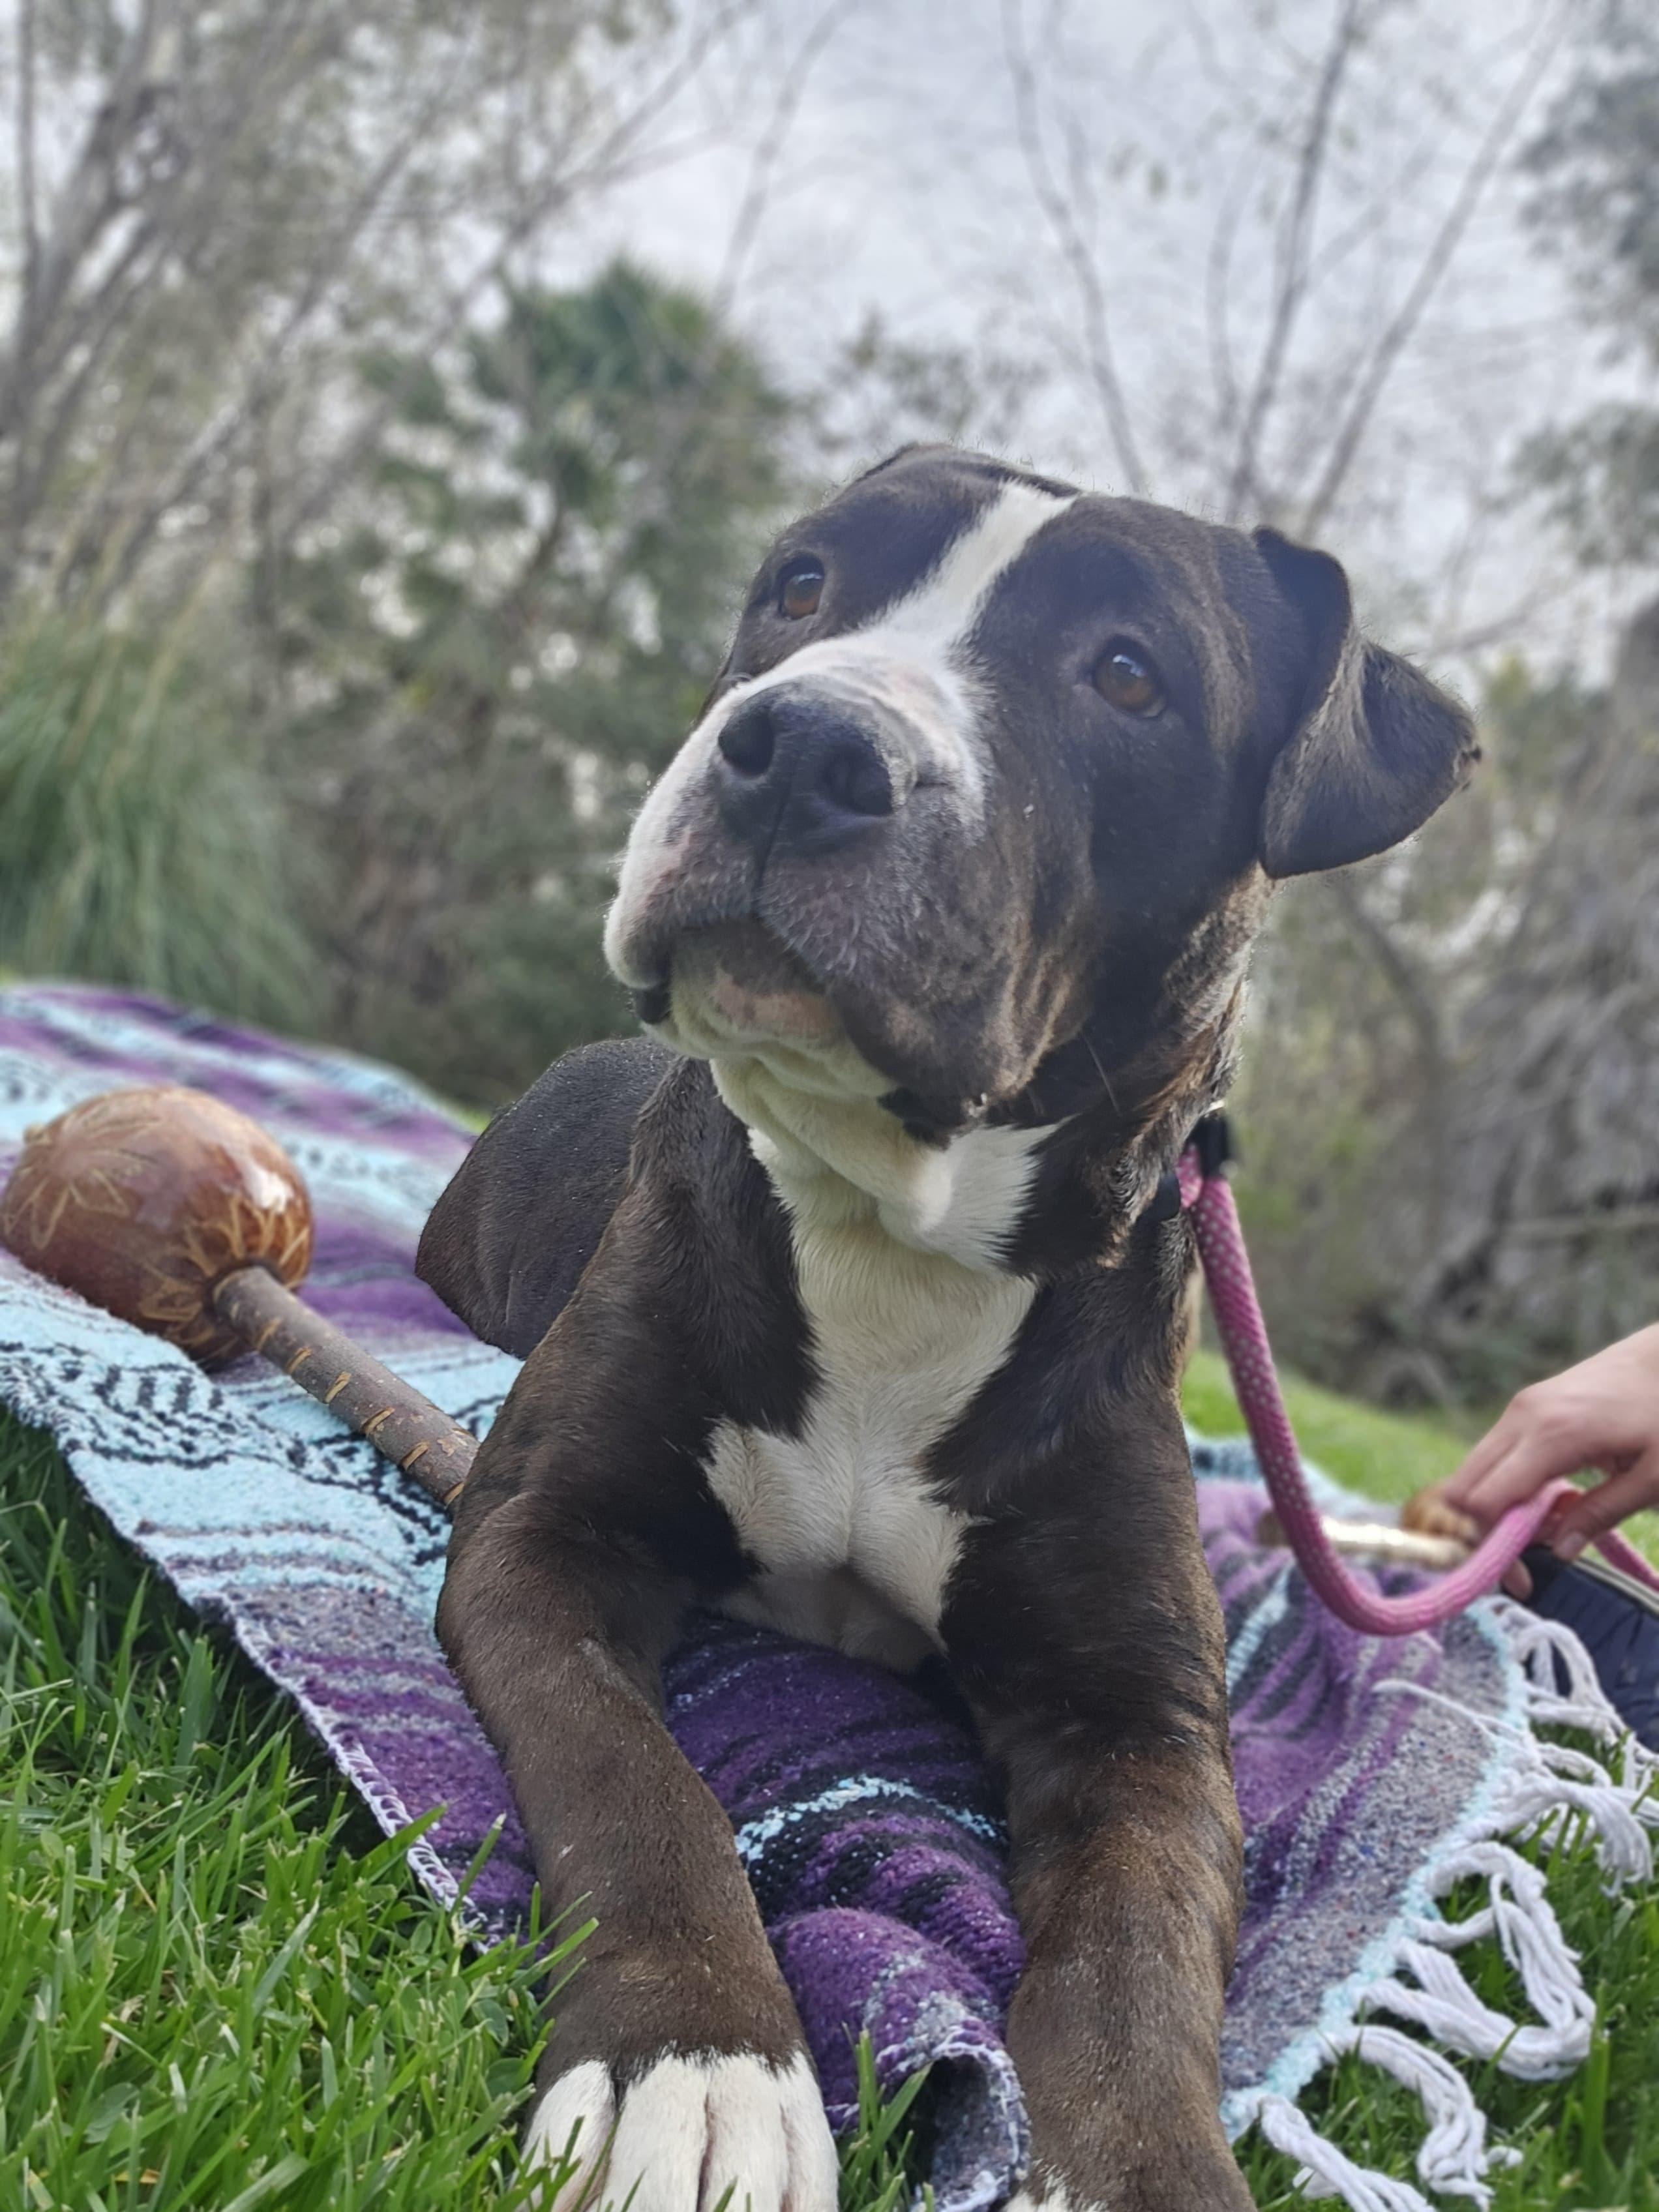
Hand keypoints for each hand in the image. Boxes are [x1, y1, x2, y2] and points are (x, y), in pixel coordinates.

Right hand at [1438, 1324, 1658, 1595]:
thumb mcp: (1653, 1476)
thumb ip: (1602, 1514)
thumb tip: (1559, 1552)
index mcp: (1551, 1435)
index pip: (1485, 1500)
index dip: (1491, 1546)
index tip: (1522, 1579)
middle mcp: (1521, 1417)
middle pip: (1464, 1485)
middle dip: (1480, 1532)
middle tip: (1521, 1566)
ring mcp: (1519, 1409)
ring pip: (1473, 1471)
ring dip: (1492, 1510)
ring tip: (1539, 1533)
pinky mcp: (1524, 1408)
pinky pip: (1494, 1456)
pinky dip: (1504, 1487)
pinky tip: (1544, 1502)